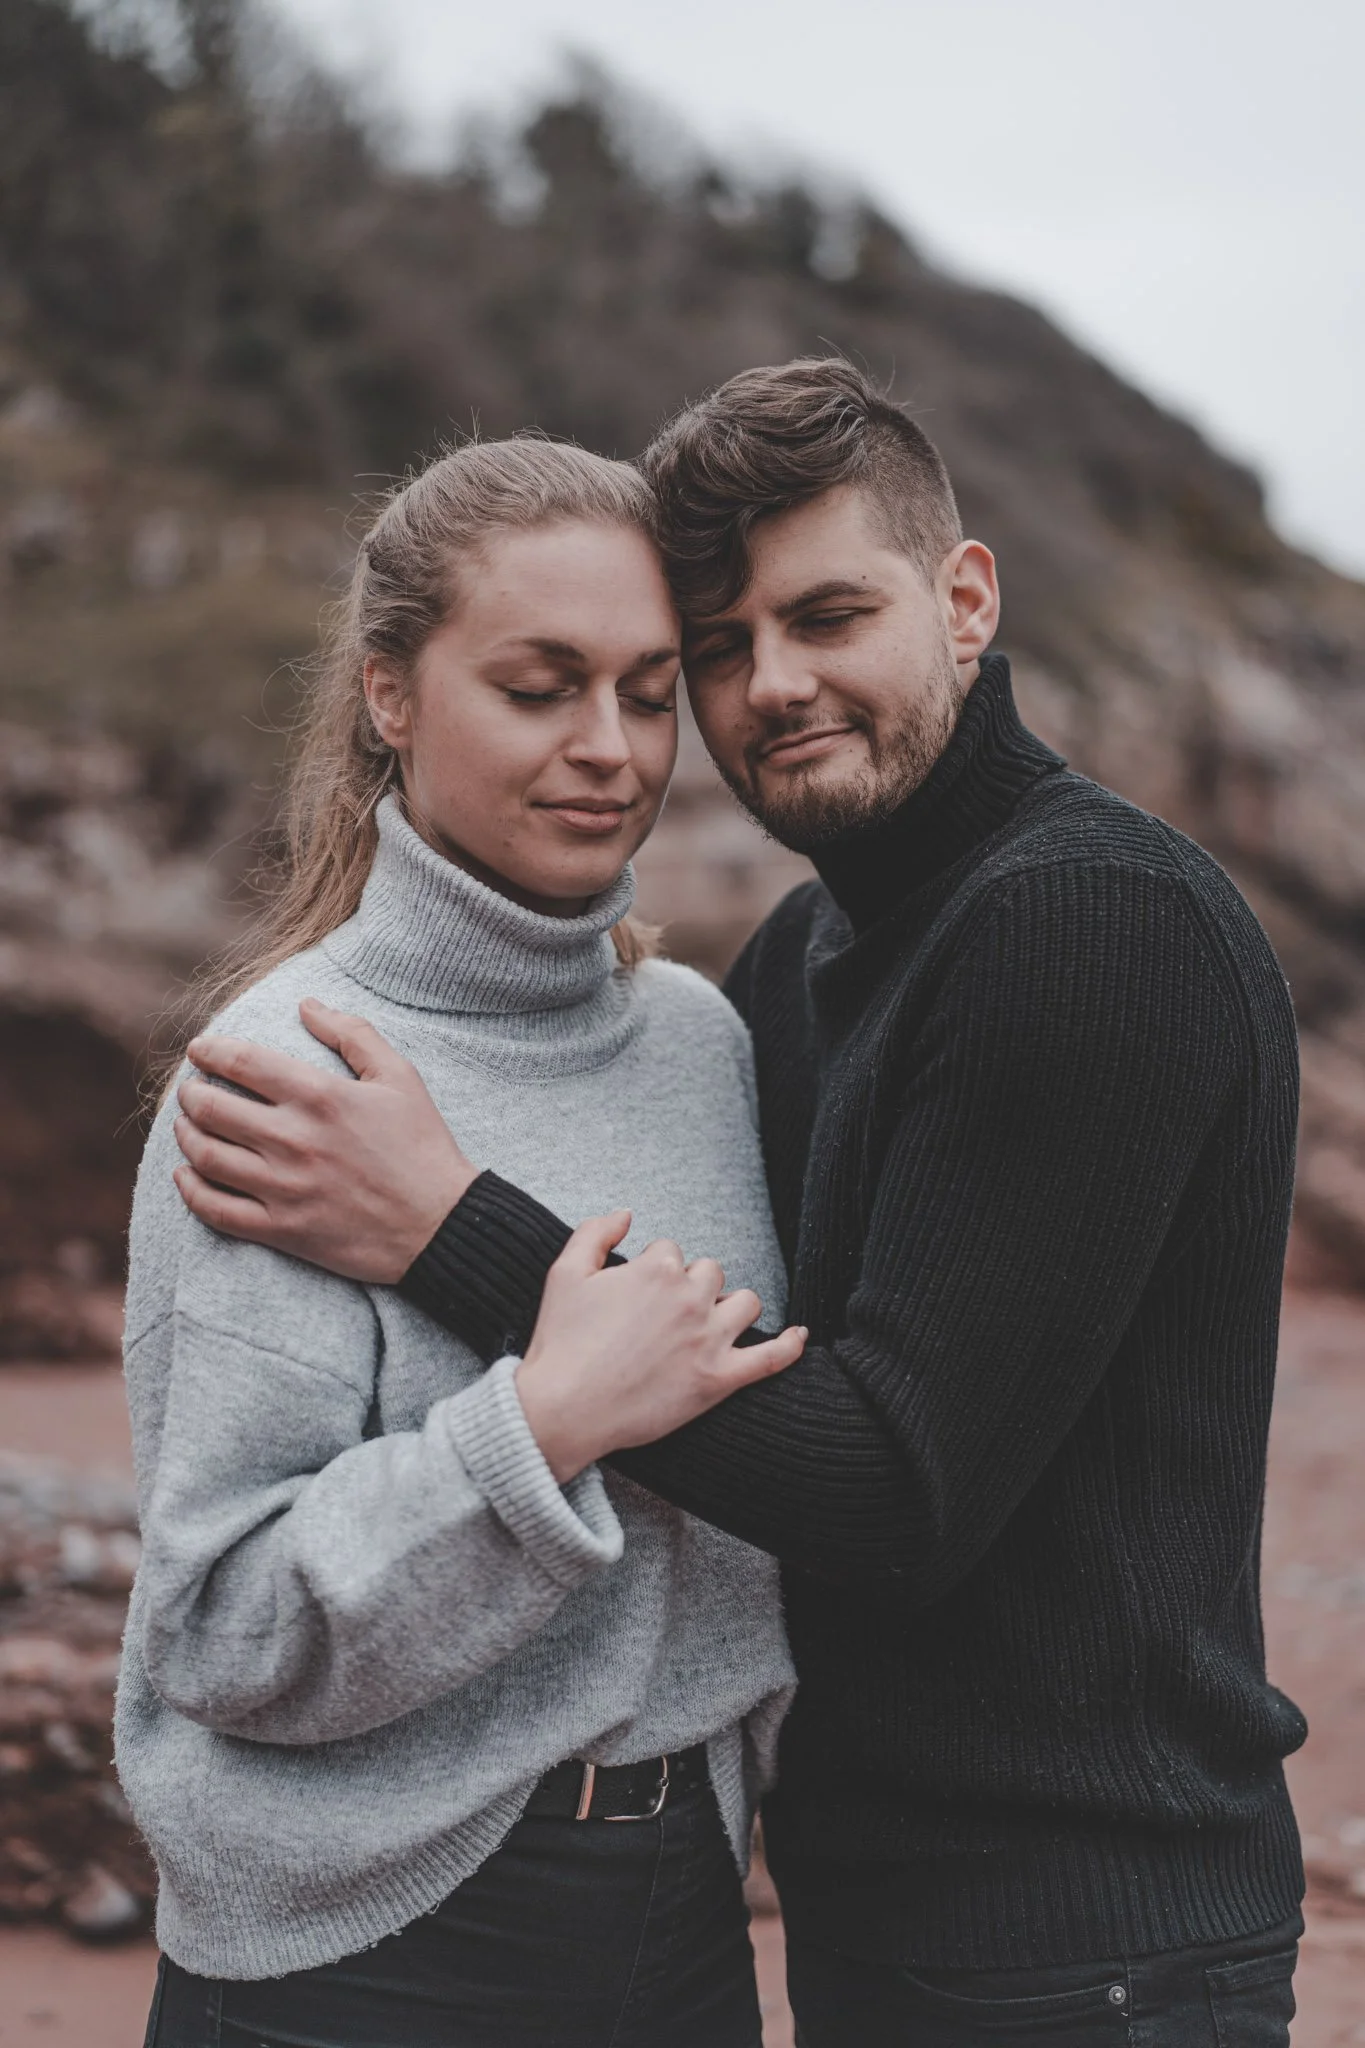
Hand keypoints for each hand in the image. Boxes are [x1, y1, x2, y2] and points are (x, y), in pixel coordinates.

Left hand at [172, 998, 476, 1282]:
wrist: (441, 1226)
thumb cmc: (423, 1146)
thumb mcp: (400, 1077)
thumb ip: (353, 1033)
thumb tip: (307, 1005)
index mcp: (320, 1097)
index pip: (242, 1061)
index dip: (210, 1050)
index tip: (200, 1049)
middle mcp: (294, 1140)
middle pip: (211, 1107)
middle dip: (191, 1092)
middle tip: (191, 1088)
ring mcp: (283, 1188)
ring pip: (205, 1156)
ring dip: (184, 1134)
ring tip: (187, 1124)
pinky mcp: (282, 1229)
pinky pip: (214, 1209)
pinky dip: (190, 1189)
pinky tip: (188, 1174)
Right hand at [513, 1213, 807, 1482]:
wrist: (564, 1411)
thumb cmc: (560, 1345)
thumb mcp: (564, 1274)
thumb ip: (594, 1232)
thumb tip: (626, 1213)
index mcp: (655, 1270)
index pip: (671, 1252)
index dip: (653, 1273)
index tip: (637, 1297)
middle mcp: (689, 1299)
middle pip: (709, 1273)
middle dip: (691, 1287)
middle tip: (662, 1318)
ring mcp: (708, 1340)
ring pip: (745, 1303)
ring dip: (731, 1307)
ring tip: (710, 1323)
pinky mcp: (719, 1380)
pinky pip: (771, 1358)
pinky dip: (790, 1345)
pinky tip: (800, 1336)